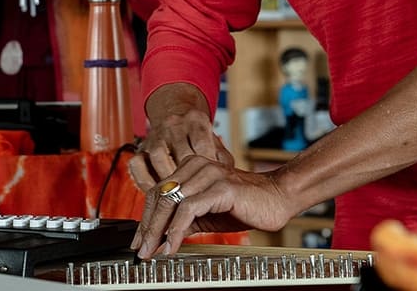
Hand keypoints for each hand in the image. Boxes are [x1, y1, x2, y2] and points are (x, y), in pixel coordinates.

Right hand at [128, 84, 231, 191]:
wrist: (176, 115)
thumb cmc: (199, 137)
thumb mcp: (214, 141)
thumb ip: (223, 159)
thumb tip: (227, 177)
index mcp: (196, 120)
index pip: (202, 145)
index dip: (208, 168)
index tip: (213, 186)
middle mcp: (174, 124)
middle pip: (179, 152)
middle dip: (189, 178)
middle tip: (196, 197)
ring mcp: (156, 134)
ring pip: (158, 156)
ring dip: (168, 179)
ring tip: (177, 198)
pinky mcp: (141, 146)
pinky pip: (137, 163)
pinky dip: (145, 179)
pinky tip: (157, 192)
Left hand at [131, 155, 297, 257]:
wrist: (278, 199)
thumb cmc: (244, 205)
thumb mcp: (206, 215)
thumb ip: (184, 221)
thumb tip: (160, 237)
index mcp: (191, 167)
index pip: (159, 191)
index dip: (145, 217)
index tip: (138, 240)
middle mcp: (197, 166)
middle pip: (160, 195)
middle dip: (147, 226)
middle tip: (141, 250)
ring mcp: (209, 174)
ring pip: (171, 200)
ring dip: (158, 229)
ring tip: (152, 251)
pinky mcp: (221, 187)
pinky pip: (189, 208)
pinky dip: (176, 229)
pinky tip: (172, 245)